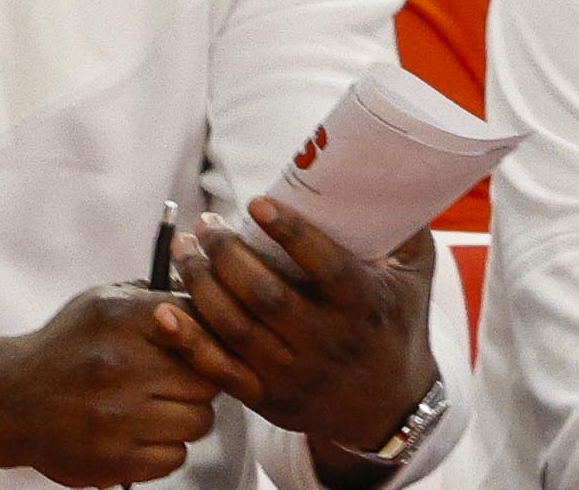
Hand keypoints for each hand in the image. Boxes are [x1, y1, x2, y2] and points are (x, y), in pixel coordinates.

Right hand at [0, 286, 252, 484]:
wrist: (13, 399)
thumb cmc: (67, 348)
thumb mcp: (101, 304)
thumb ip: (154, 298)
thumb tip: (211, 292)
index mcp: (118, 318)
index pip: (199, 325)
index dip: (207, 340)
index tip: (200, 349)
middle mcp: (119, 365)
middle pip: (207, 380)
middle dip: (198, 381)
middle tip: (173, 381)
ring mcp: (119, 417)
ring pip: (198, 421)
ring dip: (183, 416)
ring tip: (155, 406)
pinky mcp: (119, 461)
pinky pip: (176, 457)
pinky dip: (164, 448)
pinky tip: (139, 432)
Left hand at [173, 202, 438, 469]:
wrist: (392, 410)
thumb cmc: (397, 324)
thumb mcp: (414, 276)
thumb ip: (404, 226)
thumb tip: (387, 167)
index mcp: (364, 306)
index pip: (326, 267)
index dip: (291, 233)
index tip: (256, 203)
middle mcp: (328, 343)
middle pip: (265, 296)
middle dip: (226, 254)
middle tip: (206, 224)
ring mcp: (296, 374)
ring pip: (236, 328)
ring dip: (200, 284)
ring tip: (183, 249)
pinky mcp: (269, 399)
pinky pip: (221, 372)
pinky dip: (188, 342)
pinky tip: (164, 311)